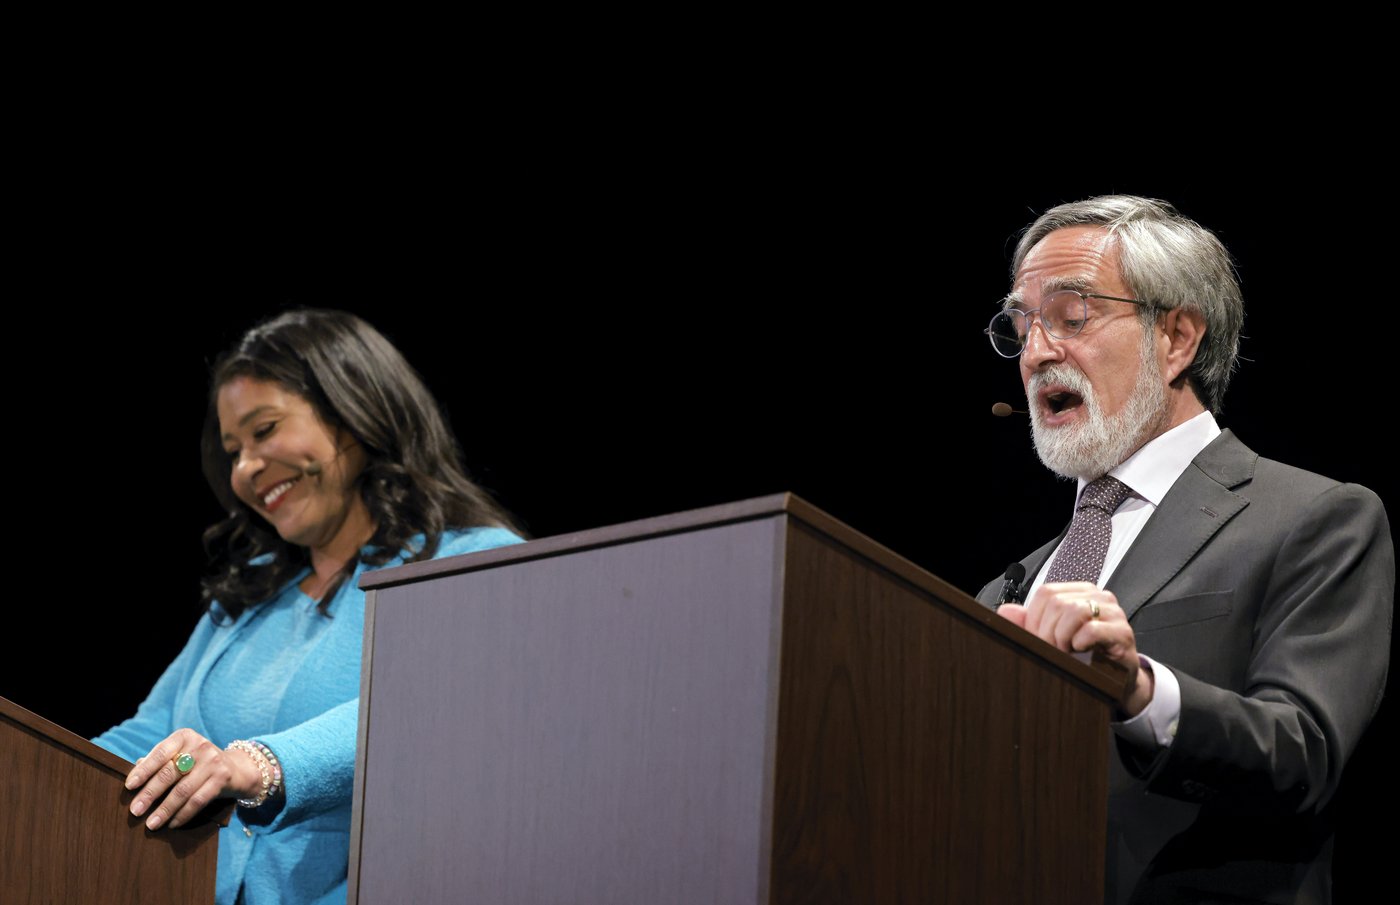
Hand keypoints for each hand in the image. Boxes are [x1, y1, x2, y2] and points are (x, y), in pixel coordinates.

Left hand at [125, 729, 262, 829]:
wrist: (236, 768)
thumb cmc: (198, 763)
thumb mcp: (180, 755)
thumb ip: (159, 761)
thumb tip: (133, 771)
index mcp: (184, 736)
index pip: (160, 753)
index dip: (143, 770)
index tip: (129, 786)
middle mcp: (200, 745)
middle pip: (169, 773)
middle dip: (150, 794)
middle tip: (135, 811)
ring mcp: (213, 761)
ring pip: (182, 790)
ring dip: (164, 810)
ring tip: (151, 824)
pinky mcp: (222, 777)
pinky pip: (198, 800)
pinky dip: (183, 814)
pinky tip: (172, 824)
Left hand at [997, 581, 1153, 715]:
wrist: (1117, 681)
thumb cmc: (1084, 657)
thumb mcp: (1052, 639)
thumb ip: (1027, 625)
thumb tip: (1006, 611)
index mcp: (1079, 592)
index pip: (1046, 592)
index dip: (1035, 619)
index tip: (1039, 640)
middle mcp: (1097, 596)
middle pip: (1057, 602)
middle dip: (1047, 632)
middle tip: (1053, 651)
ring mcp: (1113, 612)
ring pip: (1073, 611)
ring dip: (1062, 637)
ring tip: (1066, 652)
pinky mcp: (1122, 632)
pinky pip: (1091, 630)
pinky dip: (1078, 644)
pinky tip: (1080, 653)